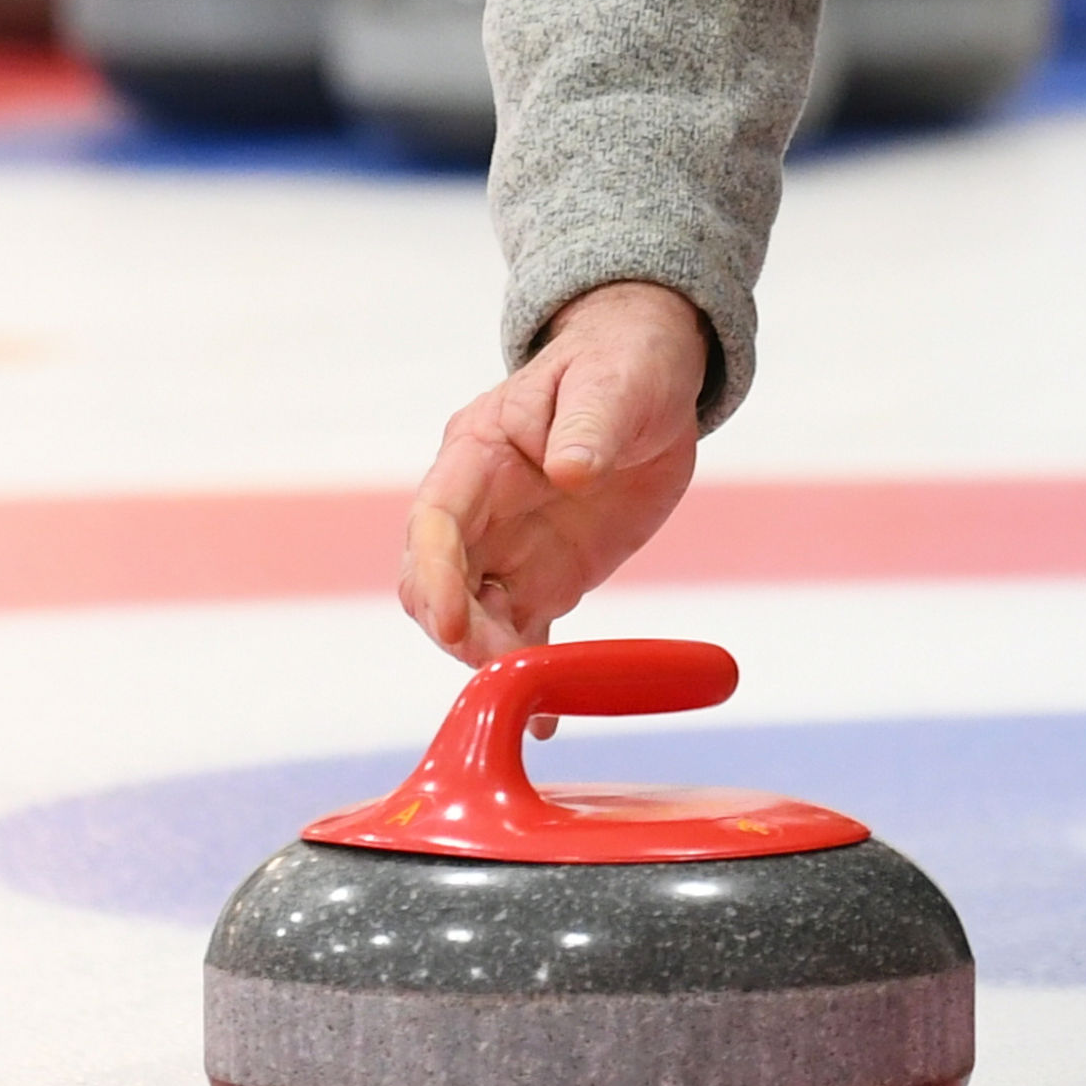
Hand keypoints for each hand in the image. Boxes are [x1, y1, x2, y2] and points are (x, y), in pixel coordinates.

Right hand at [397, 281, 709, 662]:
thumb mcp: (612, 384)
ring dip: (488, 656)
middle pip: (436, 582)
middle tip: (506, 668)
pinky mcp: (543, 578)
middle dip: (457, 630)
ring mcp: (506, 548)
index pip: (436, 521)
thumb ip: (589, 425)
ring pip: (469, 618)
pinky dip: (528, 672)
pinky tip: (545, 719)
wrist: (650, 382)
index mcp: (477, 453)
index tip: (450, 624)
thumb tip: (569, 470)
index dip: (436, 575)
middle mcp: (477, 508)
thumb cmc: (621, 366)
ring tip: (532, 698)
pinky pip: (521, 633)